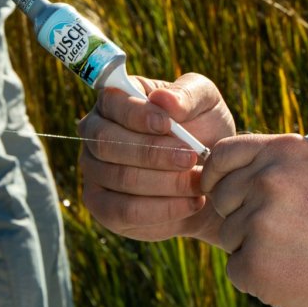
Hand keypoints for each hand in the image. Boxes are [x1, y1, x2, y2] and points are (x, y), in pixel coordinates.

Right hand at [78, 72, 235, 243]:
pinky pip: (123, 212)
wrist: (213, 174)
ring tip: (199, 182)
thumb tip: (161, 98)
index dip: (136, 114)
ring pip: (121, 178)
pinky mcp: (103, 207)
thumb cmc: (204, 127)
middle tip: (190, 158)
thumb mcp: (206, 102)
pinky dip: (162, 210)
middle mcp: (95, 134)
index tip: (167, 124)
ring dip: (165, 182)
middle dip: (152, 152)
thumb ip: (187, 94)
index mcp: (116, 99)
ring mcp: (94, 171)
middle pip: (108, 143)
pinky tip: (191, 203)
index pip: (111, 102)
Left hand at [201, 134, 307, 306]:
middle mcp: (267, 180)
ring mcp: (259, 222)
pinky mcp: (255, 265)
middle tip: (286, 232)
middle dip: (242, 216)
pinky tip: (296, 274)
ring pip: (229, 237)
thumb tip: (240, 165)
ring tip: (299, 253)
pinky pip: (237, 270)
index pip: (222, 154)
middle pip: (222, 199)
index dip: (218, 175)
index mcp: (284, 151)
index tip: (223, 191)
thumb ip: (281, 161)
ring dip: (253, 248)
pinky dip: (258, 278)